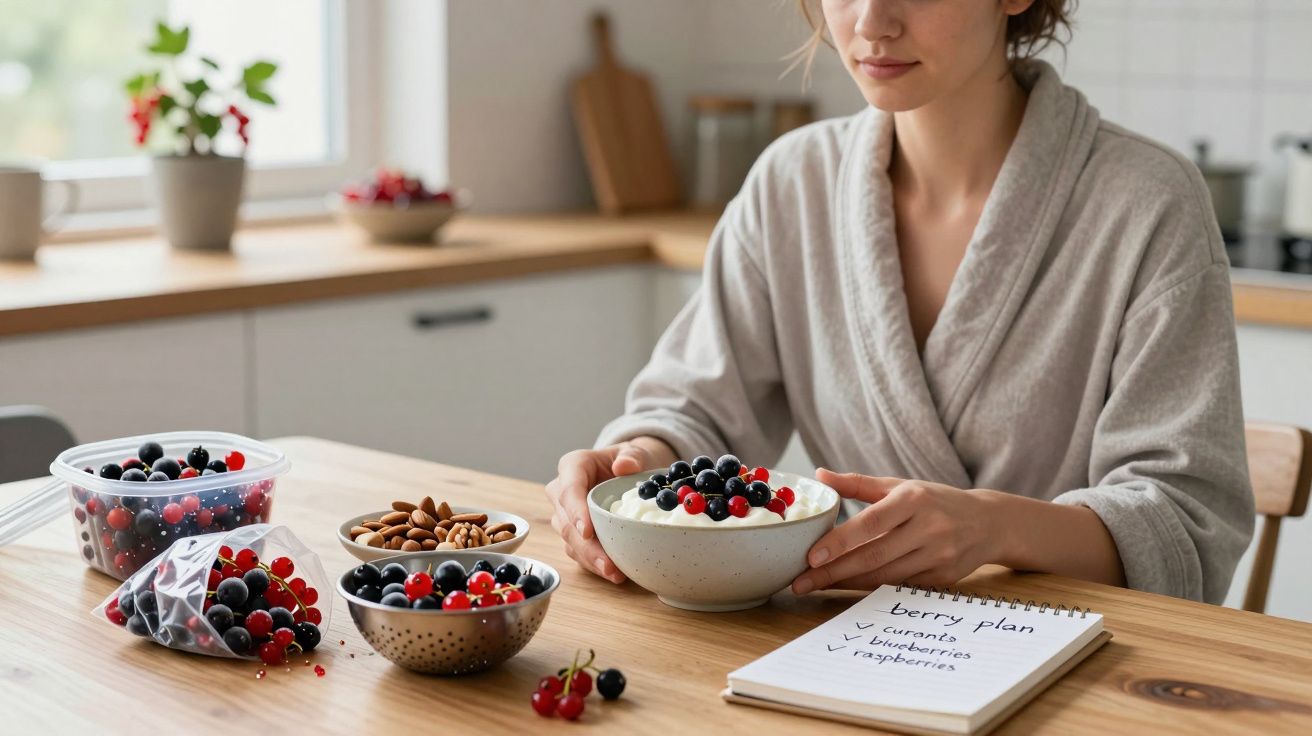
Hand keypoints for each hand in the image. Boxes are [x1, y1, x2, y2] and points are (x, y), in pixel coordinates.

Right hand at [545, 437, 675, 583]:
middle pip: (567, 522)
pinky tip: (613, 574)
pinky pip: (579, 552)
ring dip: (591, 560)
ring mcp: (565, 515)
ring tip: (615, 574)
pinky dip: (594, 564)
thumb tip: (624, 466)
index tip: (587, 531)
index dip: (575, 512)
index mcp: (573, 466)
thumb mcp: (635, 453)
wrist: (629, 473)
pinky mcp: (573, 534)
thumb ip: (632, 457)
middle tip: (608, 564)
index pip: (568, 490)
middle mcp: (561, 492)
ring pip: (570, 541)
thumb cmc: (629, 461)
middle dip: (586, 546)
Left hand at [791, 469, 1001, 594]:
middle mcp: (928, 527)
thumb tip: (819, 475)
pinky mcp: (943, 578)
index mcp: (913, 499)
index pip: (870, 523)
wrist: (989, 522)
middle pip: (873, 556)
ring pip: (884, 576)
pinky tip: (846, 589)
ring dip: (847, 583)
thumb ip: (858, 484)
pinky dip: (870, 589)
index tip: (811, 556)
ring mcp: (938, 555)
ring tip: (815, 586)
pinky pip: (899, 587)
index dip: (840, 542)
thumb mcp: (900, 485)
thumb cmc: (935, 501)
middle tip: (800, 582)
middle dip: (833, 572)